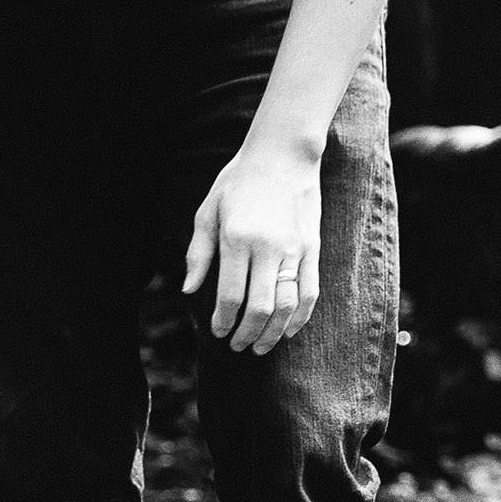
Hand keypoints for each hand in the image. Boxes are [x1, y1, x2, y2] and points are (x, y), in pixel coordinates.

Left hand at [182, 145, 322, 355]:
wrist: (283, 155)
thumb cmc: (238, 184)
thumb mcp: (207, 213)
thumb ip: (198, 254)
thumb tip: (188, 290)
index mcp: (238, 239)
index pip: (230, 295)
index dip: (223, 321)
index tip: (216, 332)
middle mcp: (268, 247)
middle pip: (260, 306)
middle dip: (246, 334)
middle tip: (235, 346)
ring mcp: (295, 249)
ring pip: (287, 304)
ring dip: (273, 333)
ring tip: (259, 347)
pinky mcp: (313, 248)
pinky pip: (310, 291)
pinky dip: (300, 316)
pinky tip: (288, 331)